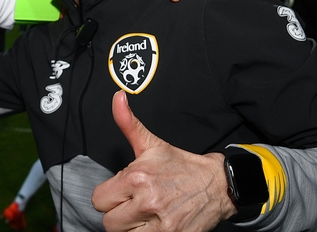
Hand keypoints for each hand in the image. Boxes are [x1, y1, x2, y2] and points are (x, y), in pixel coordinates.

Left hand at [91, 91, 234, 230]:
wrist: (217, 185)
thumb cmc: (181, 165)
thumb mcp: (152, 144)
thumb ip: (128, 123)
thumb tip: (117, 97)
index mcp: (137, 177)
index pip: (99, 199)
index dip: (109, 196)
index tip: (122, 192)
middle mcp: (147, 201)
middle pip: (109, 221)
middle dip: (118, 214)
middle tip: (133, 205)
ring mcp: (161, 224)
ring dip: (130, 228)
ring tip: (143, 216)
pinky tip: (152, 225)